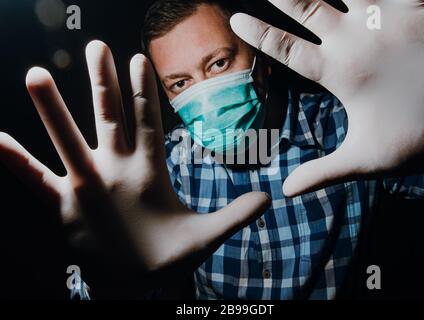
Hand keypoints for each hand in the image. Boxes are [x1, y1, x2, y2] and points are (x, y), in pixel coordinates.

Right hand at [0, 41, 269, 273]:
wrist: (138, 280)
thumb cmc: (170, 256)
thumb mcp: (206, 237)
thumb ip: (235, 217)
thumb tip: (269, 199)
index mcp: (149, 169)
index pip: (148, 121)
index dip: (144, 91)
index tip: (139, 59)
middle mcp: (116, 168)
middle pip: (108, 116)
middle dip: (103, 83)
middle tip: (98, 45)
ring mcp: (89, 183)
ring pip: (68, 138)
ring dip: (53, 110)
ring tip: (37, 74)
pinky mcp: (65, 205)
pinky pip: (35, 178)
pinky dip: (15, 161)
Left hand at [231, 0, 423, 195]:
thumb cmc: (418, 140)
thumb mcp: (366, 159)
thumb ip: (325, 171)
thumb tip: (286, 191)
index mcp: (339, 72)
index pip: (290, 49)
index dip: (263, 35)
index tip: (235, 22)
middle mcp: (356, 43)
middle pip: (308, 8)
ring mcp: (384, 22)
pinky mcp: (418, 8)